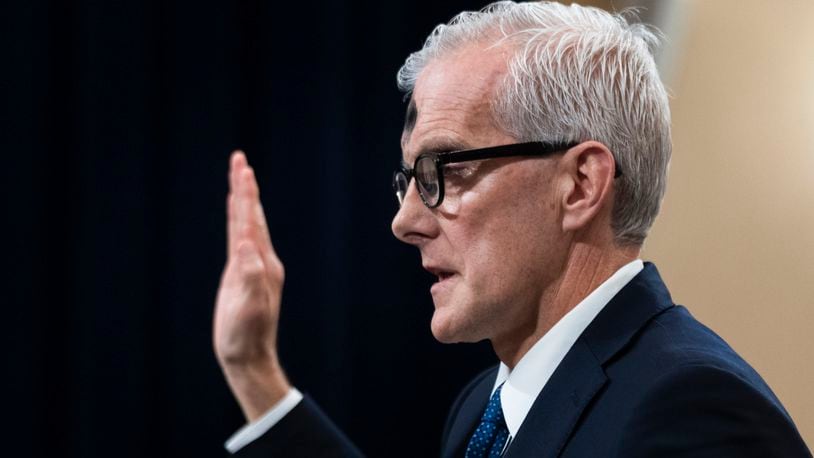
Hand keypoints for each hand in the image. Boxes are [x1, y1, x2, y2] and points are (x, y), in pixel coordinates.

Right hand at [214, 151, 290, 420]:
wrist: (248, 357)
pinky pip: (239, 239)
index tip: (242, 169)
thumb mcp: (248, 307)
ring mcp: (253, 266)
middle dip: (244, 187)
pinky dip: (237, 221)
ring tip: (238, 175)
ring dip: (242, 199)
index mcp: (262, 263)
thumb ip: (249, 276)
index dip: (245, 194)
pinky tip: (235, 214)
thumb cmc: (246, 335)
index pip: (251, 220)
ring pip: (246, 224)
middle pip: (250, 215)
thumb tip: (245, 245)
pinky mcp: (242, 275)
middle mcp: (261, 259)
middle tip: (238, 159)